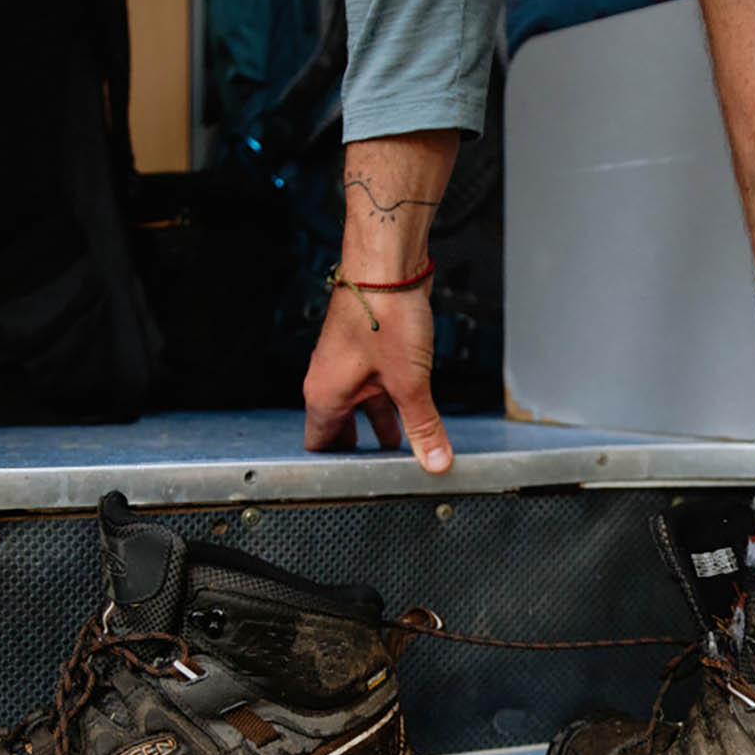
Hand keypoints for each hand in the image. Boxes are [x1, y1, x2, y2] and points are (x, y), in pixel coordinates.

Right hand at [301, 281, 451, 472]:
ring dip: (384, 427)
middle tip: (383, 477)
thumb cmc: (384, 316)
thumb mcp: (410, 383)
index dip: (336, 470)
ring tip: (406, 453)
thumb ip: (422, 427)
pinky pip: (377, 386)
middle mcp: (330, 381)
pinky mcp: (369, 349)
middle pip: (341, 430)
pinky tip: (416, 412)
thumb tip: (435, 462)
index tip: (354, 489)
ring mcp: (349, 364)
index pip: (320, 447)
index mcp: (324, 395)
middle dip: (363, 452)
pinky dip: (393, 403)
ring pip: (363, 407)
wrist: (388, 264)